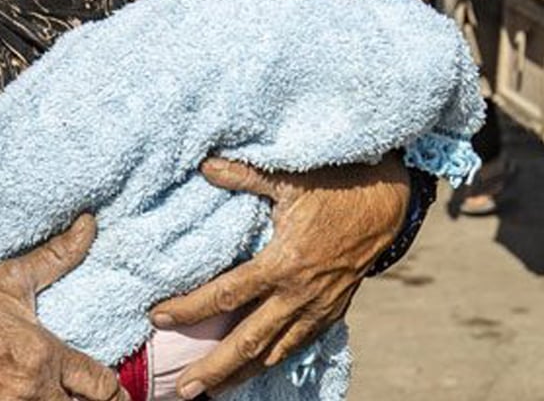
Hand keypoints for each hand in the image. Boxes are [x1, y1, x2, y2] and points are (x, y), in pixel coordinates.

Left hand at [151, 156, 411, 397]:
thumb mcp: (288, 178)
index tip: (158, 316)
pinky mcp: (332, 310)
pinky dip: (275, 359)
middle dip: (213, 368)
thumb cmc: (334, 186)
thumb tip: (205, 166)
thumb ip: (244, 175)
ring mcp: (318, 307)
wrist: (385, 203)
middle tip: (183, 390)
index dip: (188, 308)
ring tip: (215, 391)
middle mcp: (299, 294)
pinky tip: (258, 367)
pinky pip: (300, 344)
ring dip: (242, 374)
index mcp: (283, 263)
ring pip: (274, 352)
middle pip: (247, 342)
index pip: (225, 295)